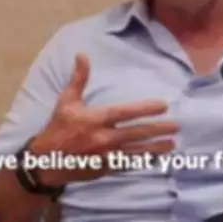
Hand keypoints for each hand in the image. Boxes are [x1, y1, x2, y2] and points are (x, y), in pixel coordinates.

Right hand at [29, 53, 178, 185]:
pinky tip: (156, 159)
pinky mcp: (106, 168)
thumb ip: (79, 78)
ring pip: (136, 151)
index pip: (125, 113)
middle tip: (176, 126)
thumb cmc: (58, 128)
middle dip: (158, 130)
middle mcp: (103, 138)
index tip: (164, 106)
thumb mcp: (66, 101)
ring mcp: (106, 155)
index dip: (146, 109)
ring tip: (172, 144)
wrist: (46, 161)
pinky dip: (144, 162)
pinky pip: (129, 164)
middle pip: (136, 133)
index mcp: (95, 119)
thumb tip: (82, 54)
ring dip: (156, 148)